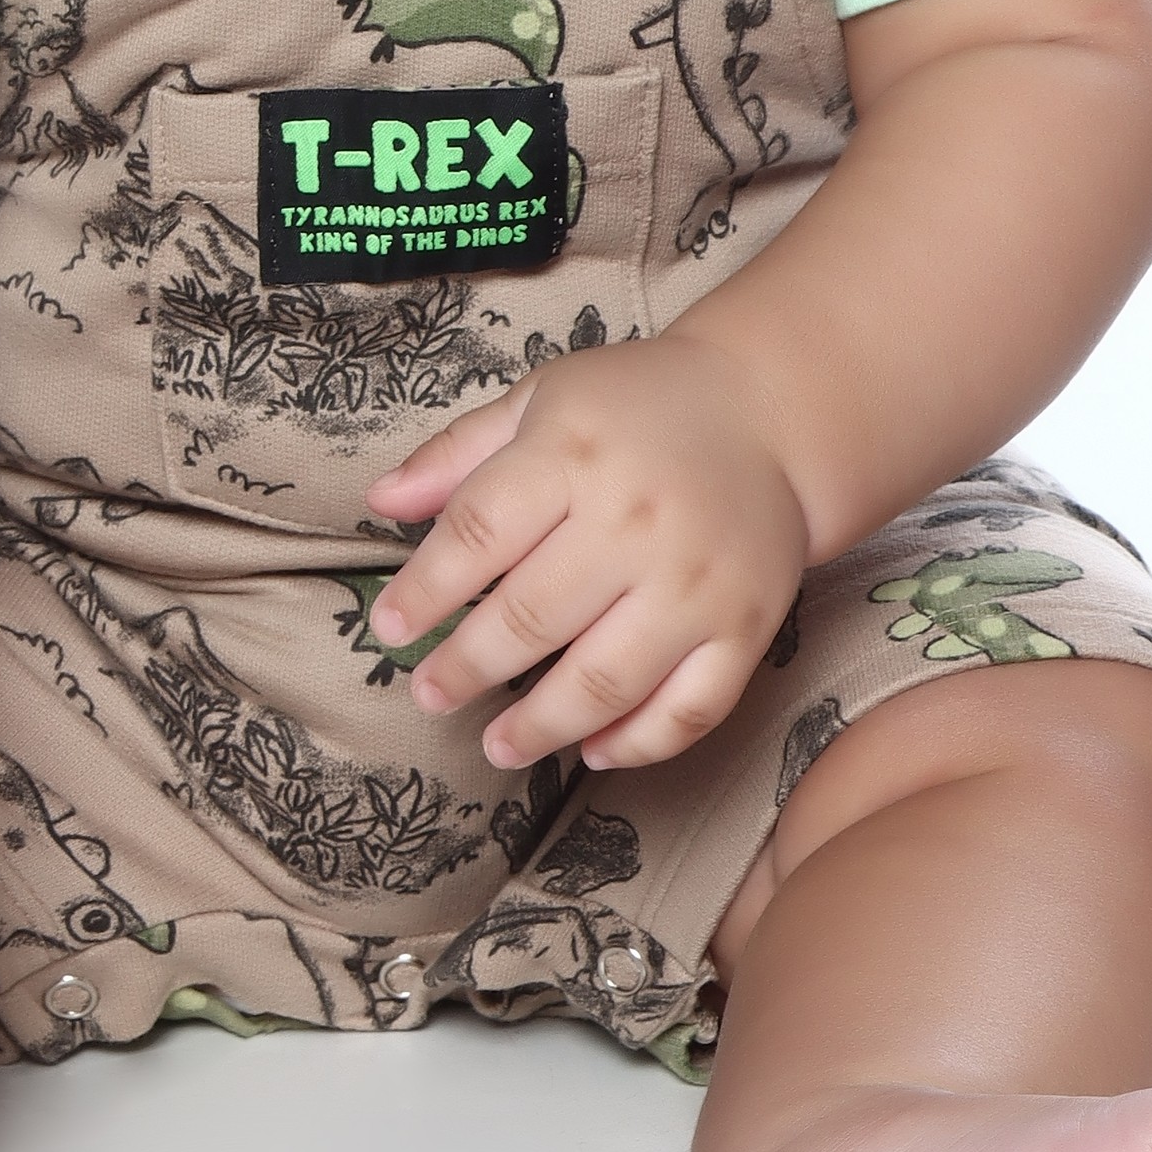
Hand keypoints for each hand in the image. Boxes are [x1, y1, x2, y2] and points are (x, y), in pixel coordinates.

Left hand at [364, 337, 810, 770]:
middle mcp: (636, 522)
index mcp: (574, 454)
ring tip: (496, 744)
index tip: (390, 630)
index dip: (424, 591)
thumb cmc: (638, 406)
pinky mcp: (747, 628)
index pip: (478, 533)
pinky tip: (591, 751)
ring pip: (605, 680)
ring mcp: (696, 583)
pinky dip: (638, 744)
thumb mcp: (542, 400)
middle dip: (467, 667)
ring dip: (540, 726)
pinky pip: (691, 709)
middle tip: (430, 693)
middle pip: (531, 617)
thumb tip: (381, 499)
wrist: (769, 410)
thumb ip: (459, 453)